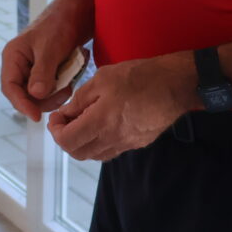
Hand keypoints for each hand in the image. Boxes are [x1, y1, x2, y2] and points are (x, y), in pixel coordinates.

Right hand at [1, 18, 83, 121]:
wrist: (78, 11)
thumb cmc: (60, 24)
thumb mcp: (50, 48)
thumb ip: (42, 72)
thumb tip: (35, 95)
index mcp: (13, 56)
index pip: (10, 87)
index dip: (21, 104)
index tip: (36, 117)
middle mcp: (21, 64)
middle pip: (26, 95)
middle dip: (45, 98)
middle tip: (64, 92)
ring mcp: (35, 68)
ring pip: (41, 94)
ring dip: (57, 93)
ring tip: (71, 81)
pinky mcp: (49, 70)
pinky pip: (53, 87)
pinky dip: (63, 86)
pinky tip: (73, 75)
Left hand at [47, 52, 195, 161]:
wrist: (175, 84)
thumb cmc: (138, 76)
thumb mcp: (102, 79)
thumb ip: (80, 100)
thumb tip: (65, 114)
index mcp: (101, 122)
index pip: (67, 141)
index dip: (55, 131)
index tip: (56, 117)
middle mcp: (113, 139)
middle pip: (78, 153)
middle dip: (66, 139)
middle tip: (65, 121)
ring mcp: (127, 144)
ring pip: (94, 155)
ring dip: (82, 143)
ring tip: (82, 122)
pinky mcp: (138, 143)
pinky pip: (111, 151)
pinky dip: (99, 143)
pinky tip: (101, 125)